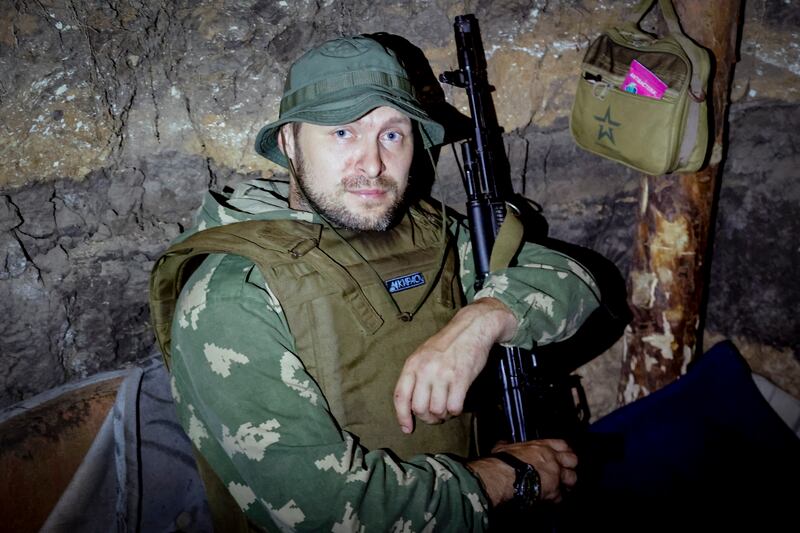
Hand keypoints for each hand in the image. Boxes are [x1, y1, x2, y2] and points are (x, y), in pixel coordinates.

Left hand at [393, 298, 517, 432]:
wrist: (472, 328)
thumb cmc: (447, 343)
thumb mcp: (423, 354)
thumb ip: (415, 375)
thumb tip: (412, 404)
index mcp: (412, 364)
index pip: (401, 396)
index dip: (402, 417)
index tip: (407, 428)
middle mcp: (425, 370)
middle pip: (419, 409)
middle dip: (427, 418)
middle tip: (435, 415)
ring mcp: (443, 374)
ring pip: (437, 410)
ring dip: (443, 415)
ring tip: (447, 408)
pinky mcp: (461, 377)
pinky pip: (454, 407)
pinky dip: (456, 411)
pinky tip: (457, 404)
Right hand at [467, 439, 577, 506]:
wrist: (503, 476)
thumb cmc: (503, 462)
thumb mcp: (504, 447)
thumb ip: (508, 444)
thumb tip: (504, 442)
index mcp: (541, 446)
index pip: (562, 444)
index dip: (565, 450)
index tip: (564, 455)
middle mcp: (552, 459)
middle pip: (573, 460)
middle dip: (570, 466)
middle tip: (565, 472)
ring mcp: (555, 475)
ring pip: (572, 478)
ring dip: (567, 484)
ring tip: (561, 487)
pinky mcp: (554, 491)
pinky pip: (561, 497)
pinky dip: (556, 499)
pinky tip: (550, 500)